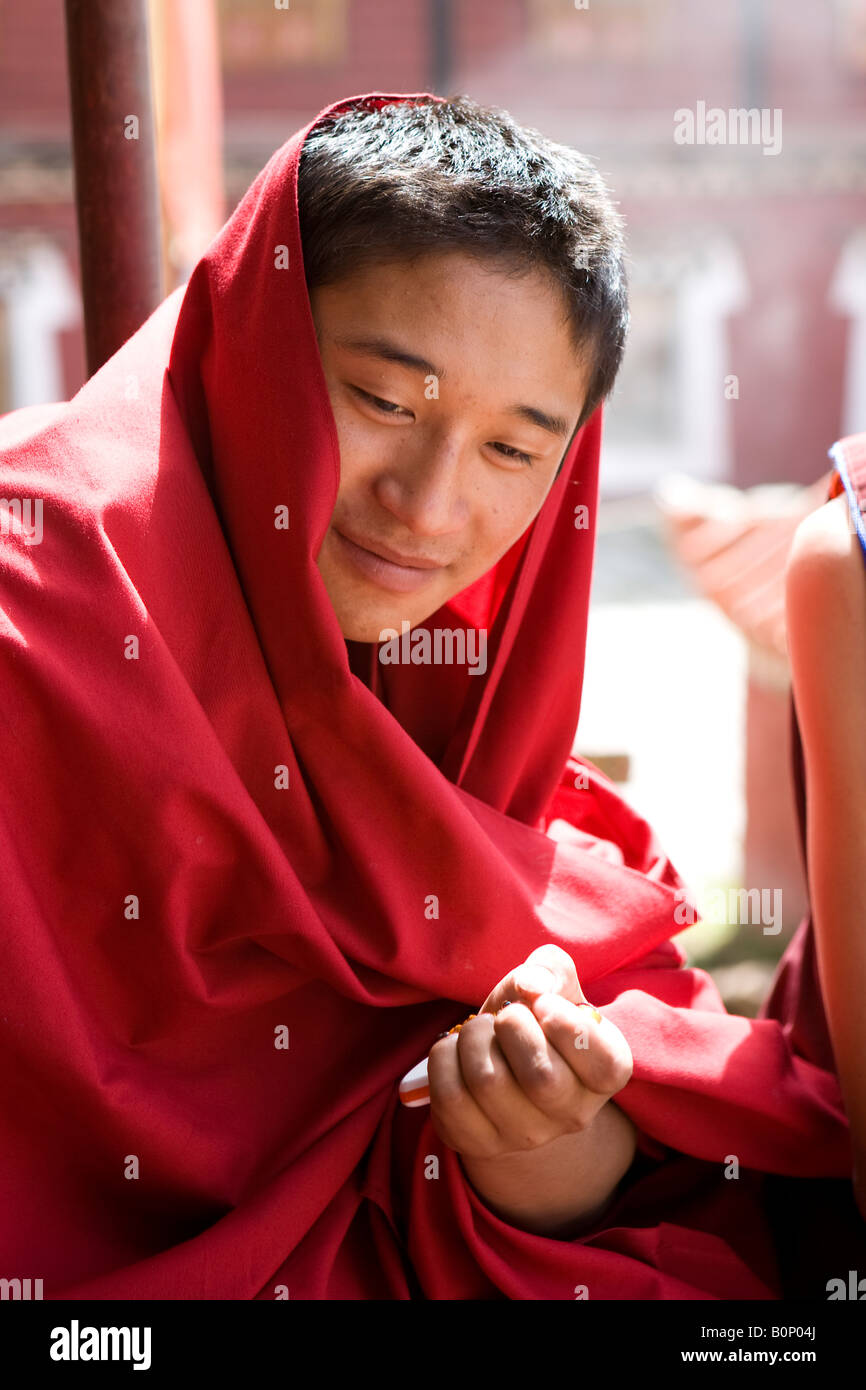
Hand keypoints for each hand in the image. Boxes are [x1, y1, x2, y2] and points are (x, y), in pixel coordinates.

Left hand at [427, 944, 632, 1160]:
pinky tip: (458, 1053)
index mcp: (605, 1074)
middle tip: (506, 1015)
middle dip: (512, 1026)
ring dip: (474, 1036)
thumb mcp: (553, 987)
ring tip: (481, 1031)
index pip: (605, 1065)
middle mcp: (572, 1115)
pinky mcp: (476, 1142)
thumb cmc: (535, 1022)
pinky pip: (449, 1095)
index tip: (544, 1004)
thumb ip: (552, 970)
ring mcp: (524, 1137)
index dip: (570, 1027)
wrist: (506, 1070)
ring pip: (488, 1082)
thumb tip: (530, 985)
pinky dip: (445, 1057)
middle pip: (541, 1078)